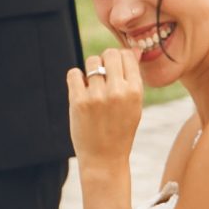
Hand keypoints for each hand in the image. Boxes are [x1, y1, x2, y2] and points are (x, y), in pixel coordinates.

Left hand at [65, 45, 143, 171]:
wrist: (105, 158)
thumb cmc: (121, 129)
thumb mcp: (135, 104)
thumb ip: (133, 78)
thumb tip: (134, 50)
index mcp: (135, 91)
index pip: (127, 55)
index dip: (120, 58)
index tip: (116, 68)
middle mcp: (117, 91)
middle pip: (109, 53)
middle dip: (106, 59)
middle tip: (103, 75)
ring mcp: (96, 96)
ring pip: (91, 61)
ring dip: (91, 69)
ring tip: (93, 84)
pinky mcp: (78, 102)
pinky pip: (74, 73)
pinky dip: (76, 78)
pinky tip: (81, 89)